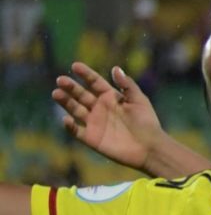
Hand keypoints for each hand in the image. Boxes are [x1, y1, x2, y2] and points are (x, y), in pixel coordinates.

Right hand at [52, 63, 169, 172]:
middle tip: (61, 80)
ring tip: (56, 93)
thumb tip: (115, 68)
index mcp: (111, 97)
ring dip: (65, 102)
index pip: (95, 82)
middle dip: (71, 87)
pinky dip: (69, 126)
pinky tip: (66, 119)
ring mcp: (94, 123)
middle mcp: (100, 108)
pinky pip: (76, 131)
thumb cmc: (147, 123)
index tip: (75, 66)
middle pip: (81, 94)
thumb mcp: (139, 101)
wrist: (150, 149)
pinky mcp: (91, 138)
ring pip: (75, 109)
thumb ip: (127, 85)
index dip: (86, 74)